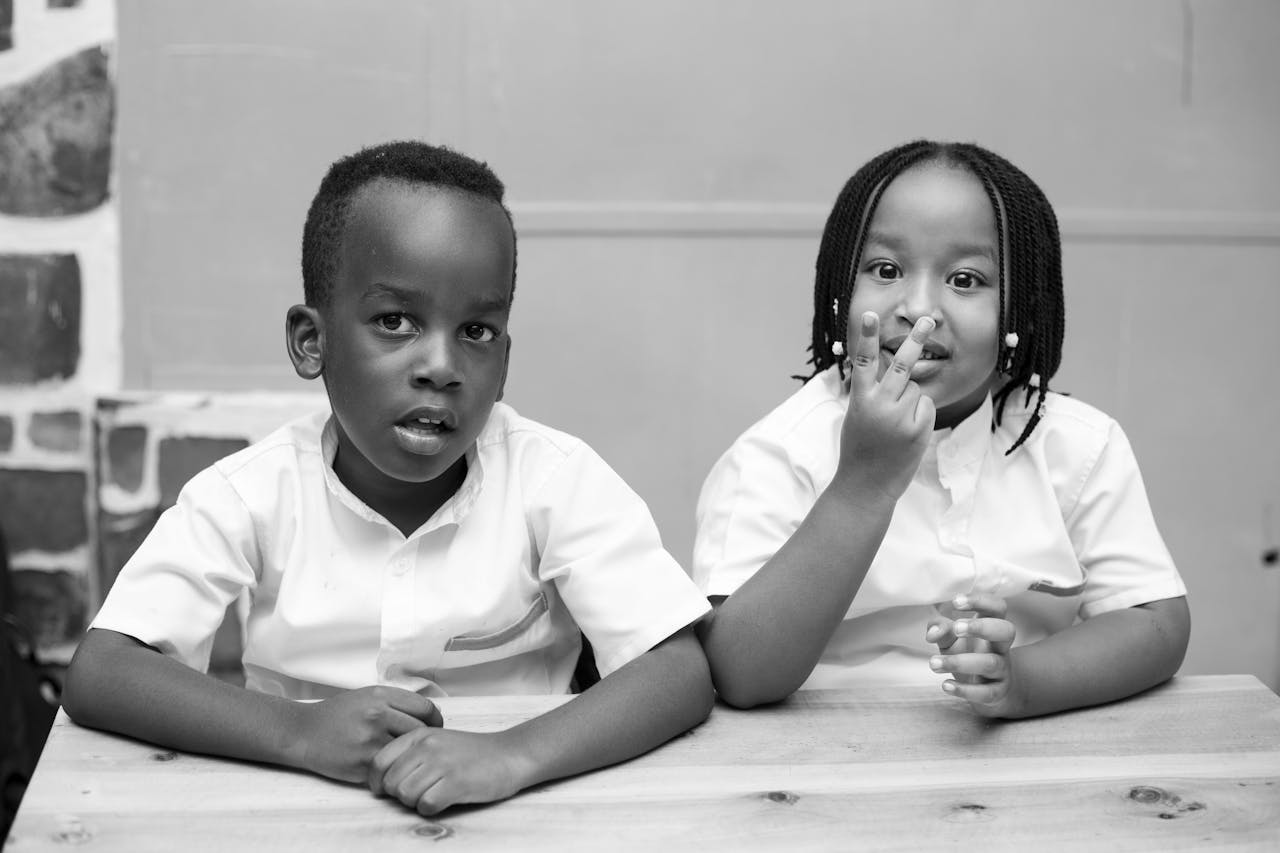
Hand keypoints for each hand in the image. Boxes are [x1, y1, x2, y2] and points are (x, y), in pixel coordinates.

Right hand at [294, 686, 442, 782]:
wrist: (303, 732)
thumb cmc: (337, 714)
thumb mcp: (367, 695)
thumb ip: (396, 701)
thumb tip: (431, 712)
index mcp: (381, 696)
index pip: (426, 708)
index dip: (435, 719)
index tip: (434, 726)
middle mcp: (377, 716)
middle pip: (421, 731)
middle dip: (425, 740)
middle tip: (424, 746)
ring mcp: (369, 741)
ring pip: (407, 752)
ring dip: (410, 757)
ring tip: (408, 757)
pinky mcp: (362, 764)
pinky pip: (390, 769)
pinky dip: (394, 769)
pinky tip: (391, 767)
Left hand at [369, 727, 530, 815]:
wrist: (509, 754)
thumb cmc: (471, 753)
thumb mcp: (436, 741)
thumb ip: (409, 754)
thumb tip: (381, 781)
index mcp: (419, 735)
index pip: (378, 762)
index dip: (376, 782)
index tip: (386, 790)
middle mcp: (427, 746)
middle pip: (390, 784)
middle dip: (400, 795)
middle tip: (420, 792)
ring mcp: (442, 763)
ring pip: (405, 796)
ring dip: (416, 802)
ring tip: (434, 794)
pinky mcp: (456, 782)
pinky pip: (426, 805)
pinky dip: (432, 808)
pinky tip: (445, 799)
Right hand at [836, 313, 935, 500]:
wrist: (865, 485)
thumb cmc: (858, 449)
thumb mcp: (856, 416)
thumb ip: (871, 394)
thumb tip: (896, 374)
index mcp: (860, 400)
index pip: (864, 362)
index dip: (867, 337)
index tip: (870, 315)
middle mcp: (880, 405)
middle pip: (902, 365)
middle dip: (916, 340)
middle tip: (929, 320)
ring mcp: (901, 418)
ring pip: (915, 389)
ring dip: (910, 399)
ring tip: (894, 423)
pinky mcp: (918, 429)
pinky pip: (926, 407)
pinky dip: (920, 415)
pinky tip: (906, 432)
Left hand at [925, 593, 1021, 717]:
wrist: (989, 689)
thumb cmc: (968, 655)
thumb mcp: (951, 639)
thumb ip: (940, 630)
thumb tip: (932, 633)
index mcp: (992, 626)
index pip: (997, 607)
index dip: (980, 601)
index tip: (955, 601)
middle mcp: (1001, 646)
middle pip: (1007, 630)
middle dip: (982, 627)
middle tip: (956, 627)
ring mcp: (1002, 670)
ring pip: (991, 663)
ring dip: (960, 662)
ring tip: (934, 663)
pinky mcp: (997, 692)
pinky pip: (987, 693)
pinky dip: (965, 690)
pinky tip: (946, 685)